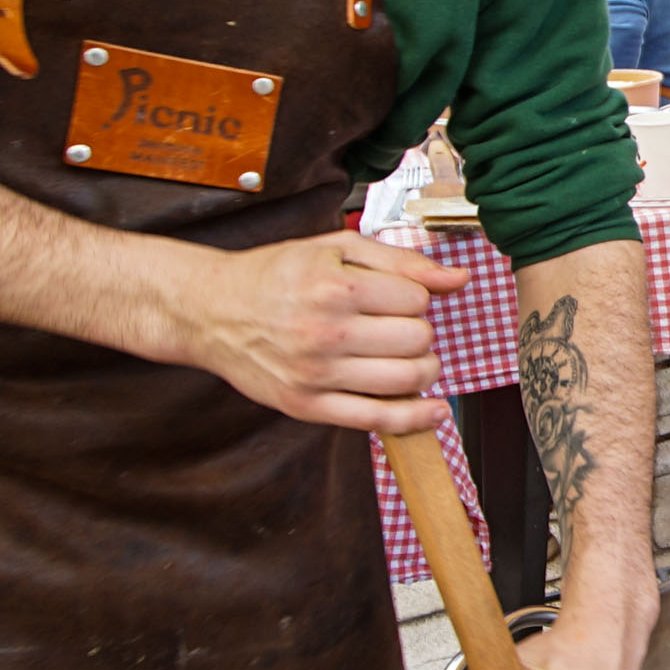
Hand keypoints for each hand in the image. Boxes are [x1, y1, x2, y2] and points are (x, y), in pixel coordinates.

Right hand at [156, 230, 471, 431]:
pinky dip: (416, 417)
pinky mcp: (307, 406)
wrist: (211, 310)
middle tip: (394, 327)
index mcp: (335, 288)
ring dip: (420, 368)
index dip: (413, 297)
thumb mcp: (336, 249)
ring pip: (408, 378)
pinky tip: (434, 410)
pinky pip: (378, 420)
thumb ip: (401, 260)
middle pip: (418, 339)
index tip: (393, 297)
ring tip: (403, 357)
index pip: (417, 299)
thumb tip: (459, 279)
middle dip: (417, 331)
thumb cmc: (275, 275)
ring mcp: (316, 374)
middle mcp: (327, 333)